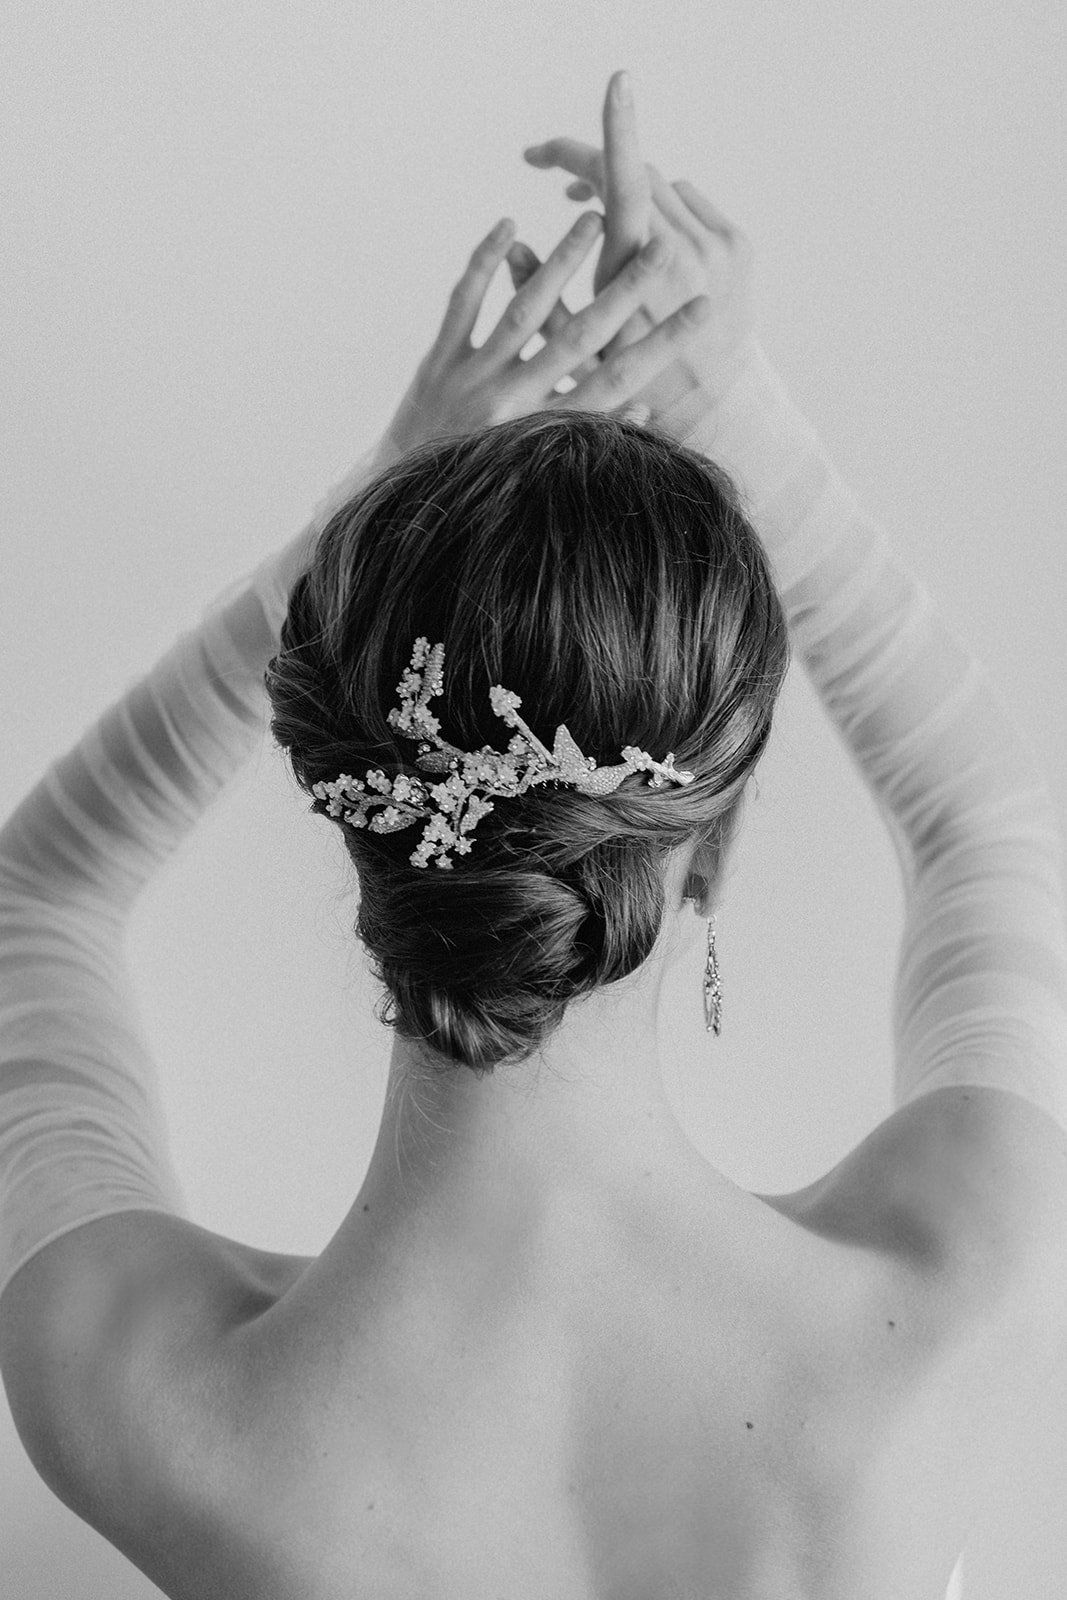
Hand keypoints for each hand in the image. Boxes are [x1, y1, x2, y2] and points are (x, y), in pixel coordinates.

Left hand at [374, 210, 712, 466]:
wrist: (410, 498)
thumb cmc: (486, 481)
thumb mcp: (539, 468)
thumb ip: (589, 433)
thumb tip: (645, 407)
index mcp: (545, 431)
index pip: (618, 381)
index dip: (662, 344)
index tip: (704, 309)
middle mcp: (512, 404)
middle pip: (578, 337)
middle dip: (624, 292)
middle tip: (661, 248)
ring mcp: (473, 380)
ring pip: (523, 311)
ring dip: (561, 262)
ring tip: (594, 220)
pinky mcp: (438, 362)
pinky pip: (463, 304)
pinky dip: (484, 264)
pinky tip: (507, 226)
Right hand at [516, 71, 758, 433]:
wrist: (711, 402)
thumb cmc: (631, 383)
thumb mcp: (577, 350)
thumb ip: (541, 299)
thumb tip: (515, 249)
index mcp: (638, 273)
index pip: (624, 182)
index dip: (614, 130)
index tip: (618, 83)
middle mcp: (683, 251)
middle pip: (637, 174)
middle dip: (593, 171)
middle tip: (557, 186)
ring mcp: (718, 245)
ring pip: (663, 185)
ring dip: (628, 191)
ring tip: (599, 222)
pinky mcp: (739, 246)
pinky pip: (691, 201)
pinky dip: (664, 209)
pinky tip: (647, 242)